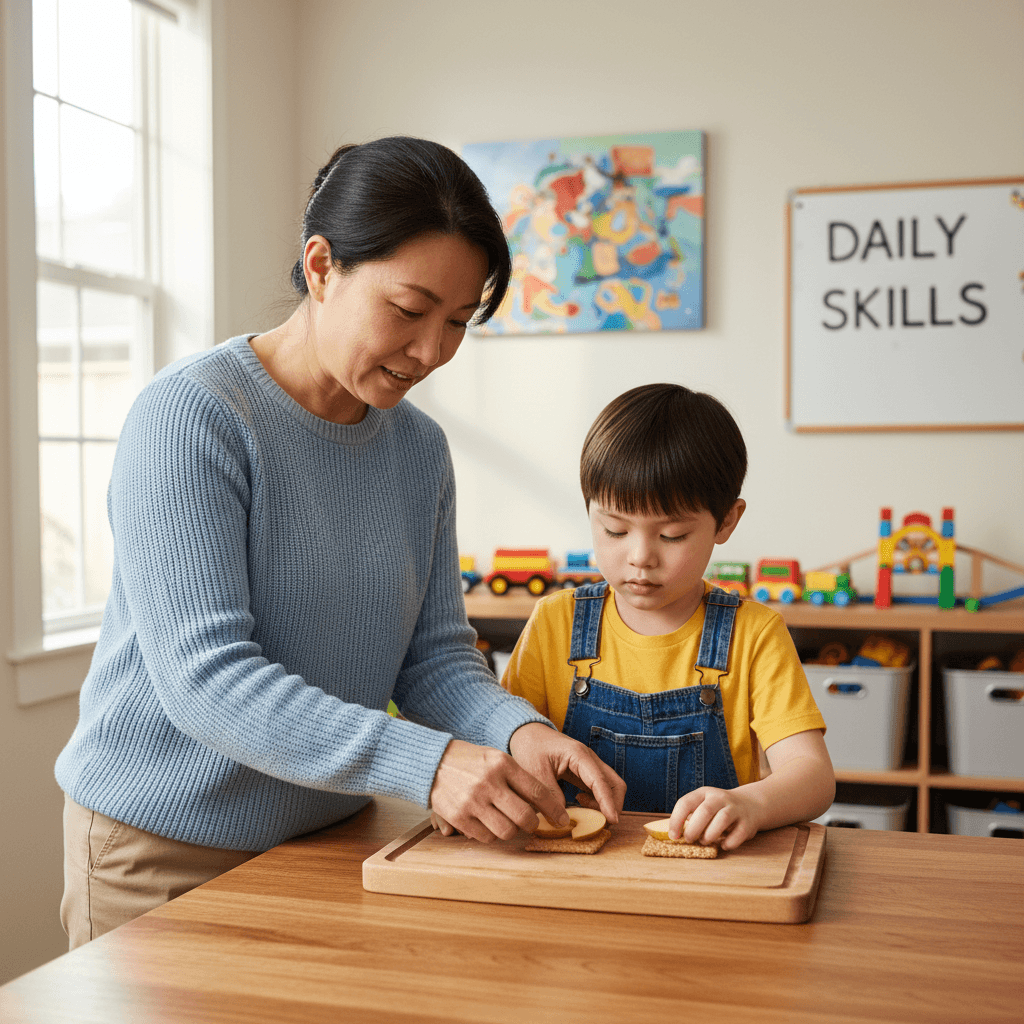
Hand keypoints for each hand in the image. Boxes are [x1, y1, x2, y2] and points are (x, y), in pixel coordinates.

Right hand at [429, 738, 569, 842]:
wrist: (434, 761)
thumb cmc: (472, 761)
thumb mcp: (497, 758)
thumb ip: (518, 779)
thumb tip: (545, 806)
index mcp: (503, 764)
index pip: (537, 792)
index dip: (554, 810)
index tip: (563, 820)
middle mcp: (489, 782)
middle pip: (525, 817)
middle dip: (533, 825)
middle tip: (532, 824)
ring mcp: (473, 801)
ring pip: (506, 831)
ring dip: (511, 831)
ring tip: (507, 822)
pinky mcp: (459, 817)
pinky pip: (486, 837)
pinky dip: (491, 834)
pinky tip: (487, 822)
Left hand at [508, 722, 625, 823]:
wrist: (528, 733)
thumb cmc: (531, 748)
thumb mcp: (535, 772)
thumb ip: (550, 795)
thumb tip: (563, 820)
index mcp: (578, 754)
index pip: (600, 781)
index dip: (608, 802)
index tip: (612, 820)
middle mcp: (590, 758)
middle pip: (615, 784)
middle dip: (613, 806)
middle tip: (597, 823)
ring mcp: (590, 765)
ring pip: (610, 787)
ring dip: (605, 804)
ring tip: (584, 811)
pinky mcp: (586, 771)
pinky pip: (600, 788)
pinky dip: (598, 800)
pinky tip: (580, 802)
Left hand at [668, 786, 764, 850]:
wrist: (750, 804)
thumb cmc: (718, 809)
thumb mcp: (703, 805)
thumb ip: (691, 816)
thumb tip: (676, 834)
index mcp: (704, 793)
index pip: (685, 803)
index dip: (676, 820)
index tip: (673, 836)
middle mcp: (720, 798)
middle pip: (705, 811)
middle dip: (694, 829)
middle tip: (690, 840)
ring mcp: (735, 809)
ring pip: (722, 819)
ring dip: (710, 835)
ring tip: (705, 841)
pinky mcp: (747, 822)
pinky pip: (738, 834)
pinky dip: (728, 843)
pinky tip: (723, 845)